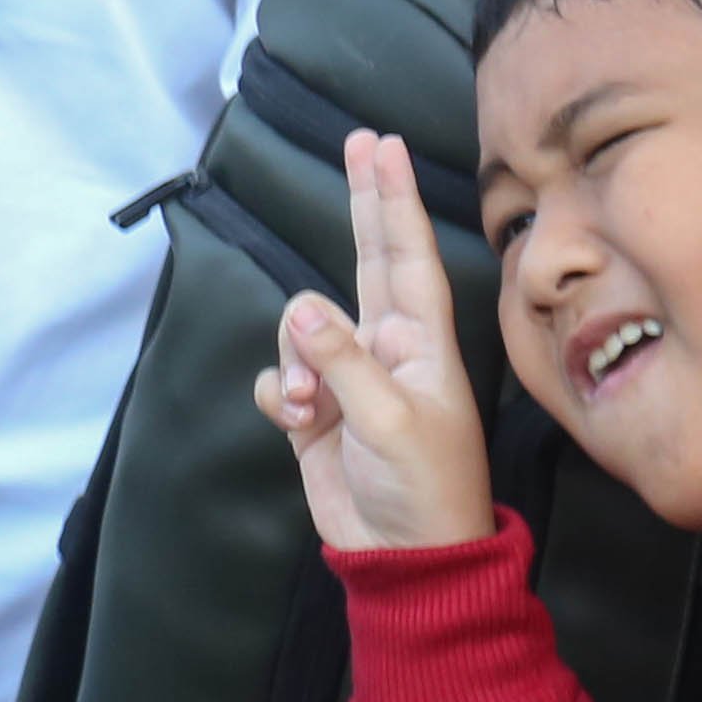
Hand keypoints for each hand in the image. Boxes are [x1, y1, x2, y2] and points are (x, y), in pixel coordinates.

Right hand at [257, 130, 495, 552]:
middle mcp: (386, 349)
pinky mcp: (314, 412)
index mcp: (421, 344)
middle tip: (359, 143)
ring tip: (305, 404)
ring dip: (292, 357)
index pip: (408, 255)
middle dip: (362, 204)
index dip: (394, 200)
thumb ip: (343, 362)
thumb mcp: (391, 422)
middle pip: (368, 259)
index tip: (385, 145)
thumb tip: (302, 309)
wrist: (406, 558)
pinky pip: (277, 378)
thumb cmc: (425, 489)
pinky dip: (276, 394)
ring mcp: (347, 378)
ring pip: (301, 329)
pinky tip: (295, 423)